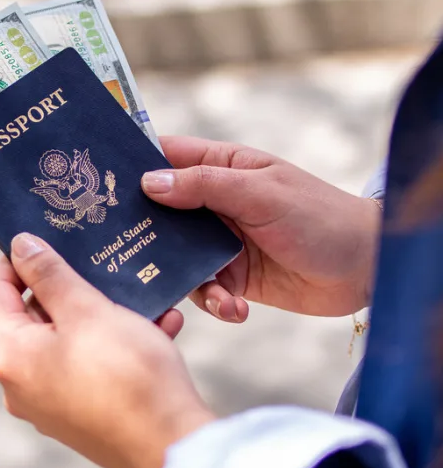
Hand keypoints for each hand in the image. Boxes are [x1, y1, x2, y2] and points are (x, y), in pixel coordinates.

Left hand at [0, 233, 214, 467]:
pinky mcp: (82, 416)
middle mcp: (21, 386)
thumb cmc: (126, 373)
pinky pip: (91, 366)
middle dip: (70, 287)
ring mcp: (51, 405)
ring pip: (70, 340)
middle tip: (98, 262)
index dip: (16, 260)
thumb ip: (49, 274)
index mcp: (10, 357)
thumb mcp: (86, 309)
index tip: (43, 237)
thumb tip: (20, 246)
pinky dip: (117, 344)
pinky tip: (160, 327)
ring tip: (139, 295)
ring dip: (103, 313)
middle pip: (33, 318)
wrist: (173, 446)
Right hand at [142, 137, 381, 318]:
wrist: (366, 269)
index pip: (165, 157)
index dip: (133, 165)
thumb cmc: (319, 216)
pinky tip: (236, 310)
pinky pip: (204, 288)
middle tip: (124, 249)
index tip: (100, 182)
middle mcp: (213, 202)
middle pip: (160, 211)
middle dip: (145, 232)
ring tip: (214, 295)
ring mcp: (220, 240)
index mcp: (220, 166)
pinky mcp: (231, 276)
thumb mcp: (260, 193)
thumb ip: (204, 186)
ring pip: (177, 255)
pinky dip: (215, 302)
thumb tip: (148, 183)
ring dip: (186, 278)